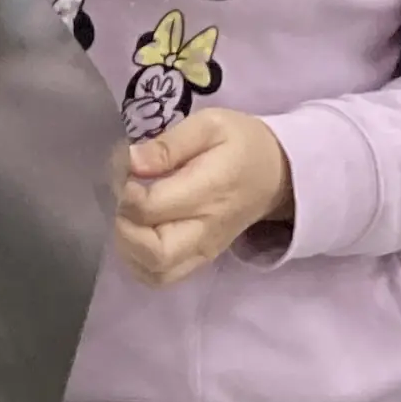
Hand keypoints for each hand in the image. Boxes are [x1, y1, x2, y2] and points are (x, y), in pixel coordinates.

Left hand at [115, 111, 291, 285]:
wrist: (277, 173)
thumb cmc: (239, 144)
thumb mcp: (209, 125)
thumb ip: (168, 144)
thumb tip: (131, 162)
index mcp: (210, 190)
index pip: (152, 209)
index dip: (126, 196)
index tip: (126, 175)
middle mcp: (207, 228)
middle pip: (155, 254)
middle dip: (124, 229)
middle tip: (123, 203)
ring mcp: (204, 249)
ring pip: (155, 272)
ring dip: (128, 249)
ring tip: (129, 217)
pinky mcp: (200, 259)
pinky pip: (162, 276)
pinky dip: (139, 262)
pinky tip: (137, 234)